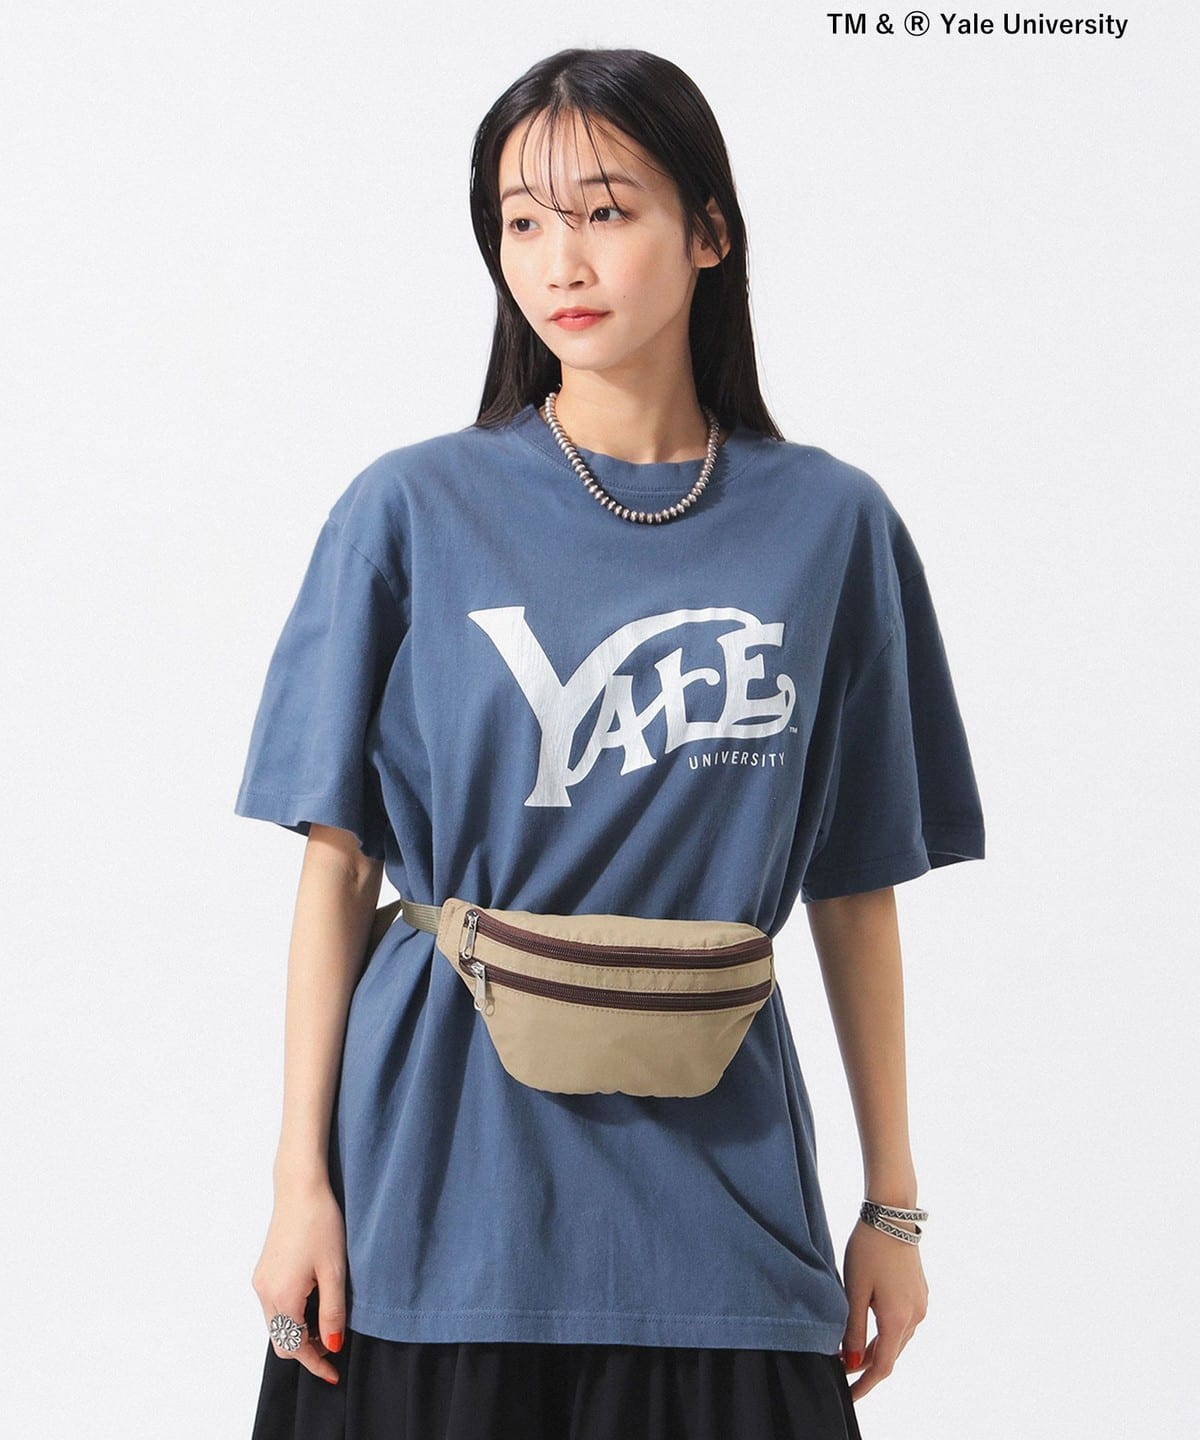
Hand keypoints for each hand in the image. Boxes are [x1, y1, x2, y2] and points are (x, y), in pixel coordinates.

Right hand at [251, 1172, 348, 1384]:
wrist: (300, 1188)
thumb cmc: (321, 1224)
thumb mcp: (335, 1270)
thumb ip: (332, 1312)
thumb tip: (331, 1345)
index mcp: (282, 1297)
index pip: (294, 1347)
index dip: (315, 1363)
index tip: (333, 1372)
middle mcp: (264, 1293)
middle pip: (281, 1341)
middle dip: (306, 1350)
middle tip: (333, 1345)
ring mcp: (260, 1281)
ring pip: (276, 1324)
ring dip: (298, 1332)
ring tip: (327, 1322)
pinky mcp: (263, 1271)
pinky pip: (273, 1306)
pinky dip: (291, 1315)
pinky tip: (313, 1301)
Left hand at [838, 1218, 928, 1400]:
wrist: (892, 1214)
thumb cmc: (868, 1249)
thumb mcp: (854, 1290)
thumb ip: (854, 1330)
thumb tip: (852, 1363)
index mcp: (899, 1319)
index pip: (883, 1366)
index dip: (865, 1385)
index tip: (849, 1396)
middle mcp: (916, 1316)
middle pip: (891, 1354)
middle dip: (867, 1367)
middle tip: (842, 1372)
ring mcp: (921, 1304)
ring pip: (897, 1339)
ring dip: (877, 1348)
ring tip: (851, 1351)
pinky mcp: (920, 1292)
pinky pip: (903, 1323)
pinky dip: (886, 1332)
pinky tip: (870, 1327)